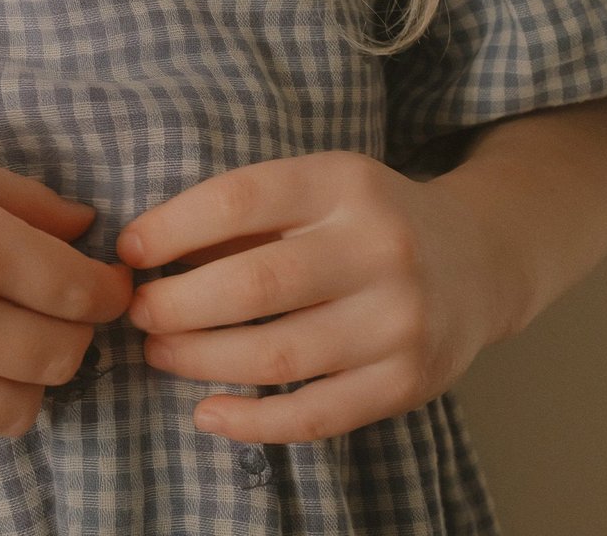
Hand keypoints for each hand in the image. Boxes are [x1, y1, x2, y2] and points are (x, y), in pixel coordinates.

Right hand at [0, 135, 131, 438]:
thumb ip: (24, 200)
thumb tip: (87, 228)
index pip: (83, 293)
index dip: (109, 291)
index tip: (108, 284)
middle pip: (64, 357)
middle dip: (77, 332)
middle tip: (58, 306)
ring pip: (21, 408)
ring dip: (29, 375)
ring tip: (4, 335)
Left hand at [116, 150, 506, 442]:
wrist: (477, 259)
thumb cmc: (364, 218)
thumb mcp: (316, 187)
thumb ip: (245, 216)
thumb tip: (146, 255)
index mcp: (343, 183)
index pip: (240, 199)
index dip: (172, 227)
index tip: (129, 250)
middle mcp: (378, 248)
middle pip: (256, 283)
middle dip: (178, 303)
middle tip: (138, 312)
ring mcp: (398, 320)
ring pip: (278, 355)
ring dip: (201, 360)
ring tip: (159, 352)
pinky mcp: (407, 383)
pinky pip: (316, 415)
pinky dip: (253, 422)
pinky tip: (208, 412)